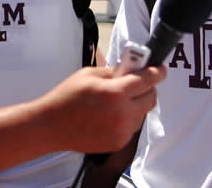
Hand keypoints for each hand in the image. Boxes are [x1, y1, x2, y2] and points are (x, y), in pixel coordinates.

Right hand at [32, 66, 163, 153]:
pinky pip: (132, 127)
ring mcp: (122, 131)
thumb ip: (114, 72)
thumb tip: (131, 69)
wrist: (51, 126)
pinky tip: (110, 115)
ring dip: (137, 104)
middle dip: (147, 88)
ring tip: (117, 101)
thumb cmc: (67, 97)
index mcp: (116, 93)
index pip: (148, 80)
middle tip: (136, 84)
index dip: (157, 72)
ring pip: (142, 114)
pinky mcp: (118, 143)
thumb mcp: (89, 74)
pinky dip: (127, 119)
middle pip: (151, 98)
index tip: (161, 69)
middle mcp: (123, 114)